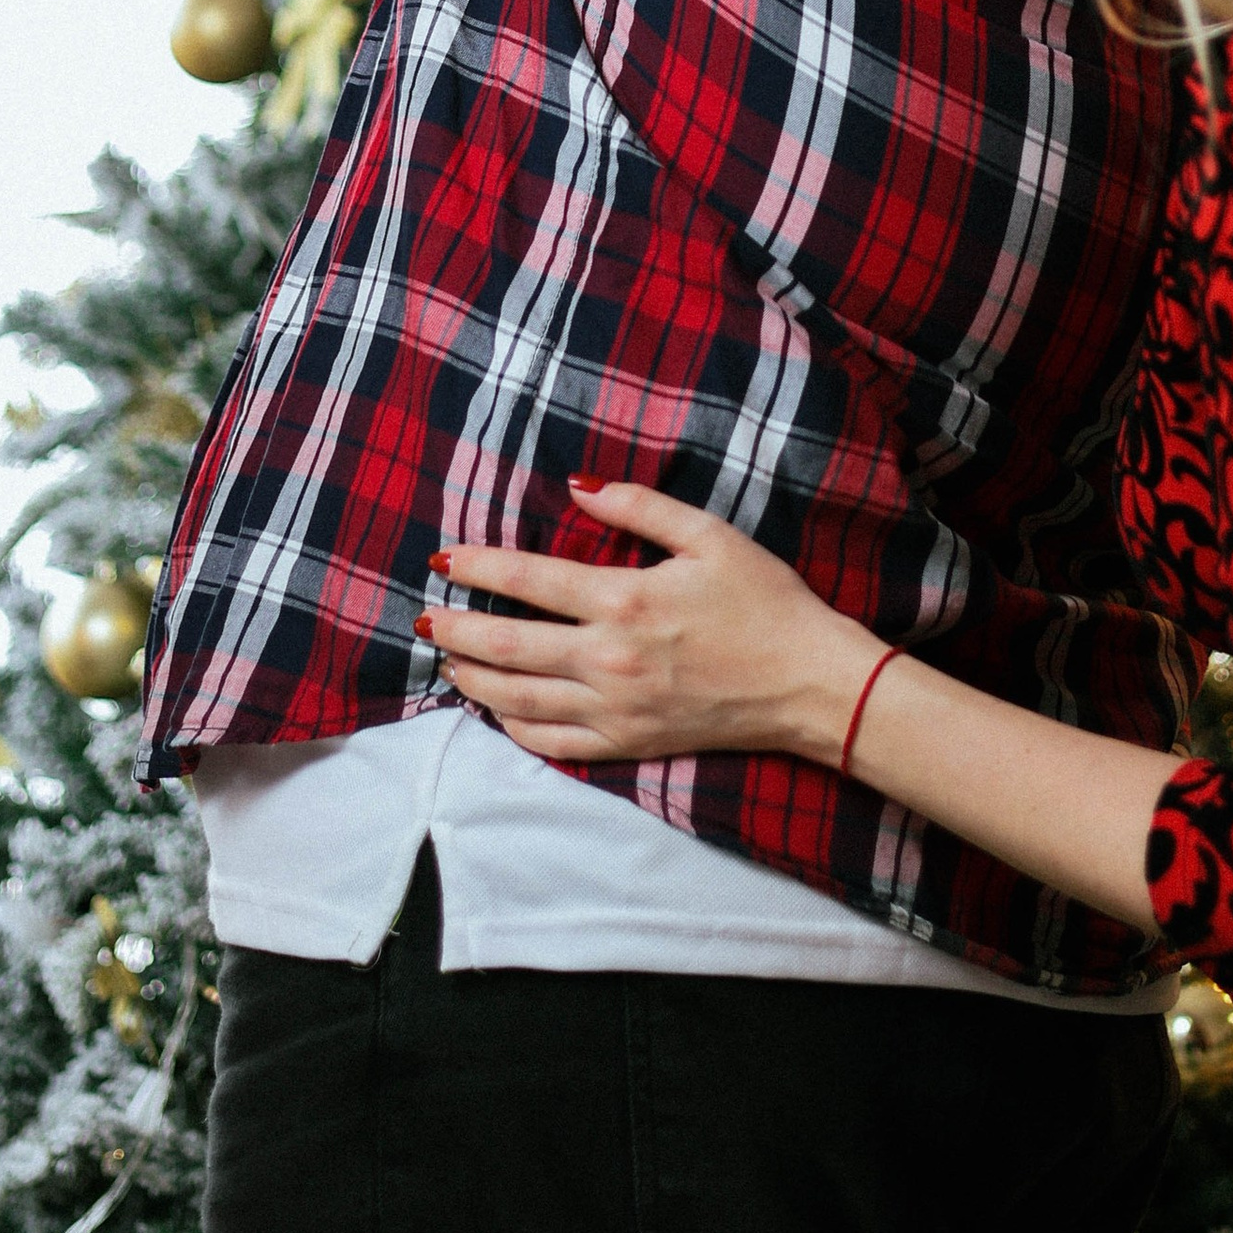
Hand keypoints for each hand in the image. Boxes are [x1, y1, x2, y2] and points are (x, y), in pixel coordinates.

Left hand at [418, 479, 882, 765]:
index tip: (442, 560)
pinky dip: (515, 729)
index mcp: (625, 599)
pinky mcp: (628, 744)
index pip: (528, 580)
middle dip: (456, 630)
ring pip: (520, 699)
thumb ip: (638, 506)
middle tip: (424, 619)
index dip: (478, 567)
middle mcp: (608, 659)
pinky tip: (498, 712)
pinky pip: (553, 745)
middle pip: (508, 645)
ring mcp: (615, 709)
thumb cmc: (765, 601)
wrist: (808, 684)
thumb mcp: (708, 534)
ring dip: (474, 679)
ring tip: (448, 661)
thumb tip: (577, 487)